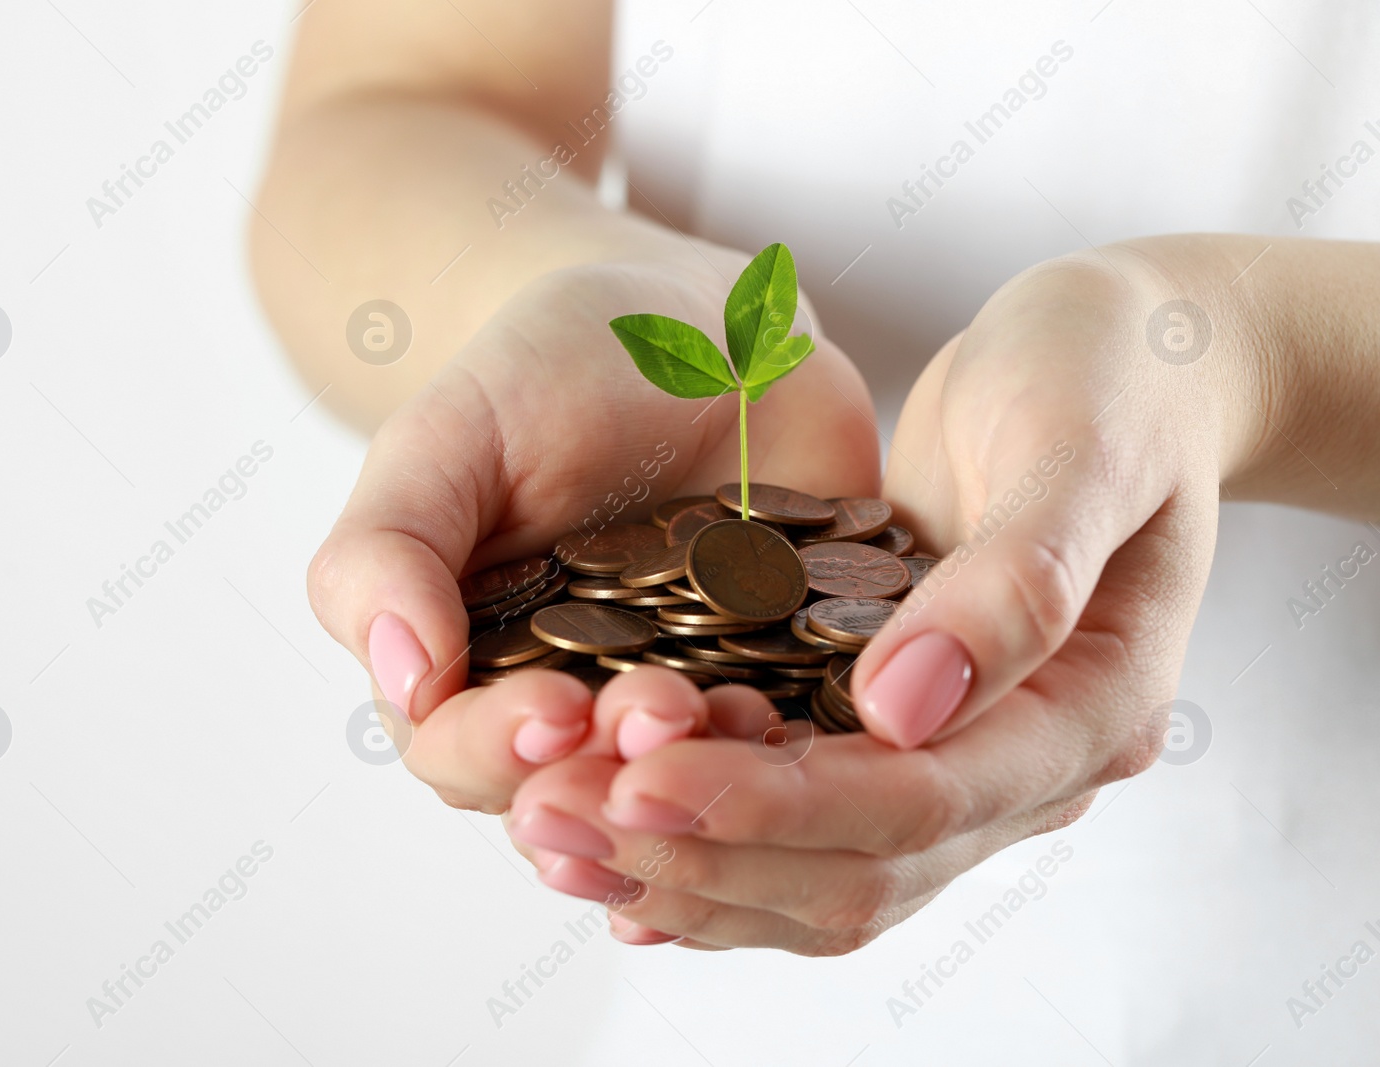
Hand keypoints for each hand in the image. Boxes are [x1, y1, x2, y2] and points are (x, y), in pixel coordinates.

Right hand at [311, 253, 878, 811]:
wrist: (703, 332)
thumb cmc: (551, 368)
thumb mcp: (449, 435)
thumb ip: (387, 550)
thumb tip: (400, 681)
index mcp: (466, 665)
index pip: (457, 754)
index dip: (497, 752)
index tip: (556, 708)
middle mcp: (568, 707)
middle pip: (575, 796)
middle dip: (614, 774)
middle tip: (665, 707)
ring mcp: (678, 704)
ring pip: (684, 795)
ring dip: (712, 785)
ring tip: (748, 716)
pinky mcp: (780, 689)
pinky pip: (789, 755)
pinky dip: (802, 758)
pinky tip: (822, 732)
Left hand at [504, 243, 1257, 950]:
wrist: (1122, 366)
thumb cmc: (1106, 378)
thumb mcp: (1075, 448)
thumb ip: (1014, 580)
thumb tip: (900, 711)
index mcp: (1090, 713)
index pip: (921, 801)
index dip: (777, 804)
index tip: (643, 779)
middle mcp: (1028, 768)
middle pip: (857, 871)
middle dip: (702, 853)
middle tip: (554, 821)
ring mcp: (966, 763)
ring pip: (819, 877)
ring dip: (685, 868)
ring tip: (552, 838)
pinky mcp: (902, 738)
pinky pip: (804, 828)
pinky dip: (711, 844)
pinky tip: (613, 844)